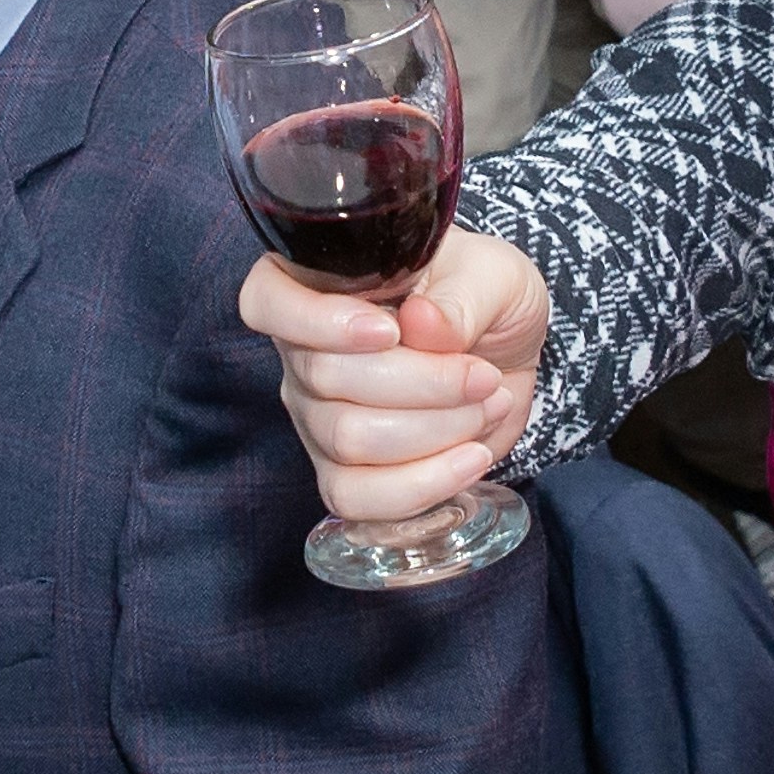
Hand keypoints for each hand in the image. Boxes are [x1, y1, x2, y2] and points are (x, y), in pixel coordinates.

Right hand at [241, 232, 547, 526]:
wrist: (506, 358)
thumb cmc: (485, 301)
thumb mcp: (494, 275)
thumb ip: (461, 296)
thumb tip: (423, 324)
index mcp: (317, 285)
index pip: (267, 301)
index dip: (317, 321)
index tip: (389, 331)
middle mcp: (302, 354)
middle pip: (325, 377)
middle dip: (423, 382)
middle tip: (482, 375)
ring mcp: (317, 419)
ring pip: (350, 439)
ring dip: (436, 429)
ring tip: (485, 405)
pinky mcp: (345, 474)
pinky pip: (359, 498)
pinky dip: (426, 483)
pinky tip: (472, 457)